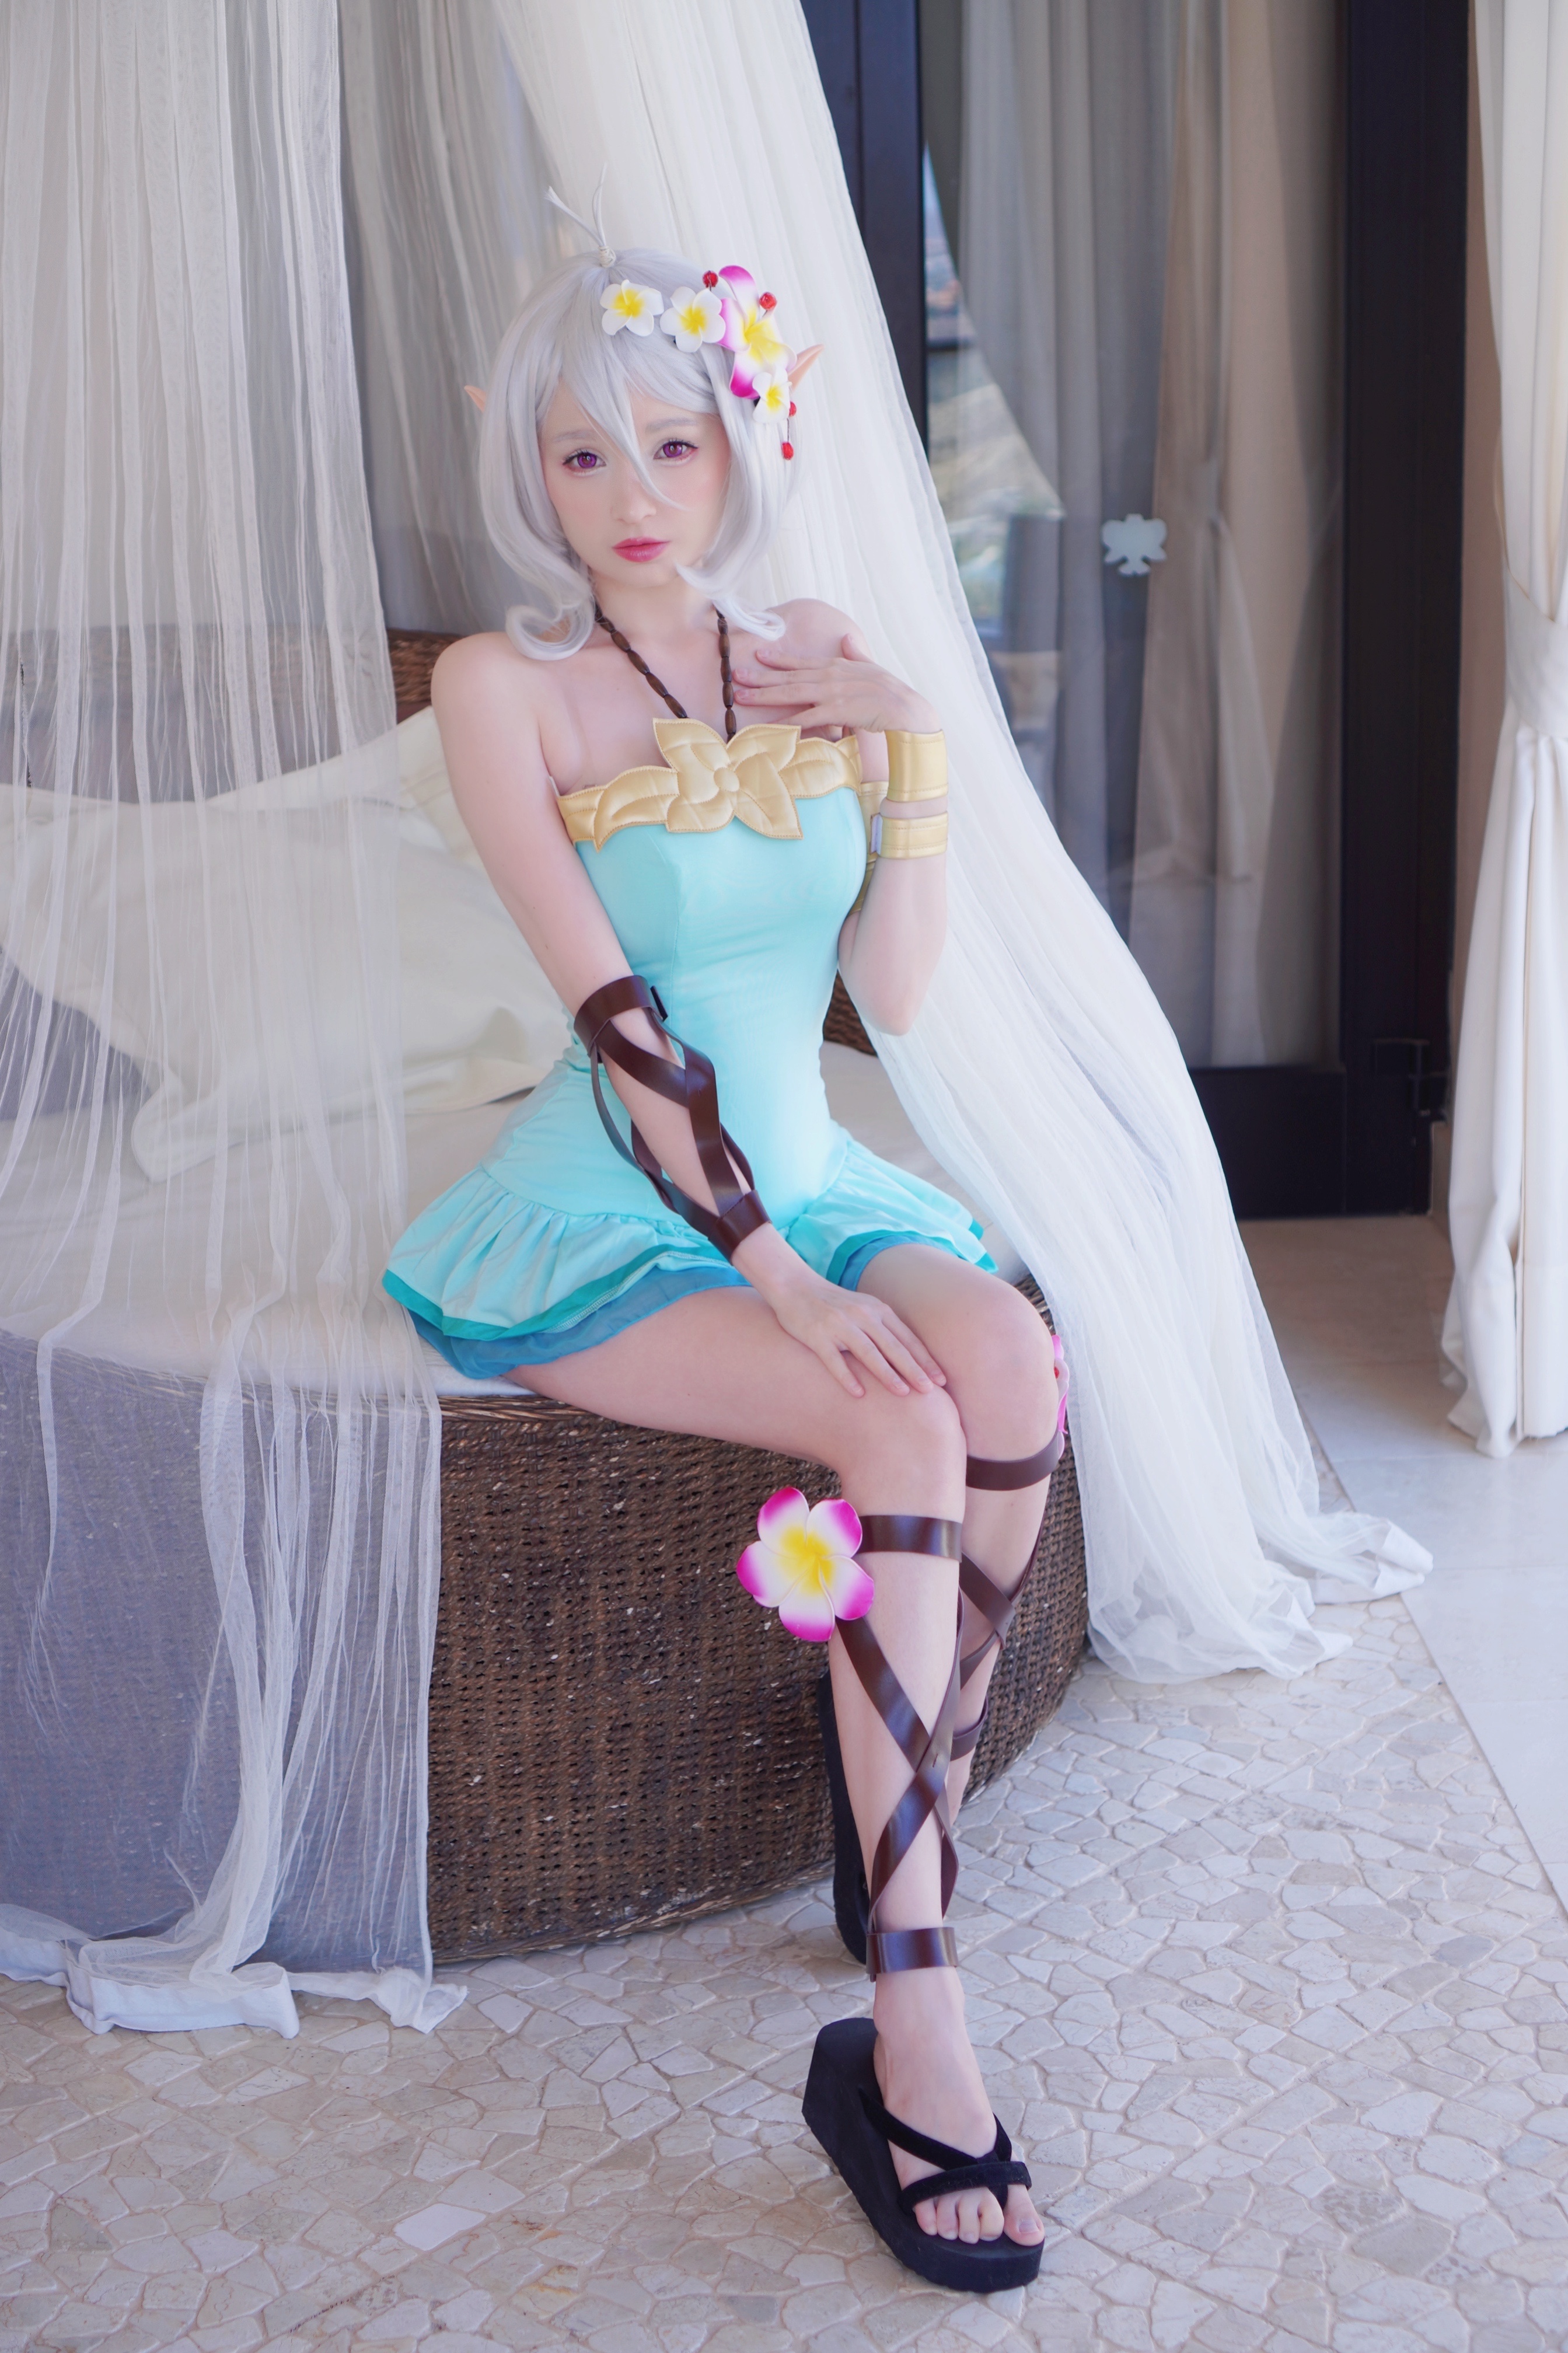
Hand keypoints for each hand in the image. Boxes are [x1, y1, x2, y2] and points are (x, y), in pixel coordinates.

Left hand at [731, 630, 938, 735]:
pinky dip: (785, 723)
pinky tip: (768, 727)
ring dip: (764, 695)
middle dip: (760, 675)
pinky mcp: (835, 711)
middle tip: (735, 675)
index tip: (758, 653)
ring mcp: (831, 693)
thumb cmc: (890, 691)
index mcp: (836, 666)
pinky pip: (805, 719)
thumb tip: (847, 639)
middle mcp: (829, 676)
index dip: (778, 657)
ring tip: (741, 697)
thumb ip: (855, 654)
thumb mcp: (871, 666)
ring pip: (790, 694)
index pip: (801, 661)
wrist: (905, 707)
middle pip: (788, 676)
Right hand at [736, 1232, 945, 1396]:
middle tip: (931, 1391)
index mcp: (877, 1310)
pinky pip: (834, 1359)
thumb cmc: (833, 1304)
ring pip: (869, 1353)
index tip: (941, 1380)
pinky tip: (858, 1394)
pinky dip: (847, 1377)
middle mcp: (862, 1316)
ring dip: (887, 1374)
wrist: (794, 1286)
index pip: (907, 1338)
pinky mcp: (817, 1336)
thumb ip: (883, 1327)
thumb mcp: (863, 1308)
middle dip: (914, 1370)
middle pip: (893, 1347)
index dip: (925, 1359)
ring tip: (903, 1393)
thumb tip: (909, 1356)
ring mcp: (839, 1325)